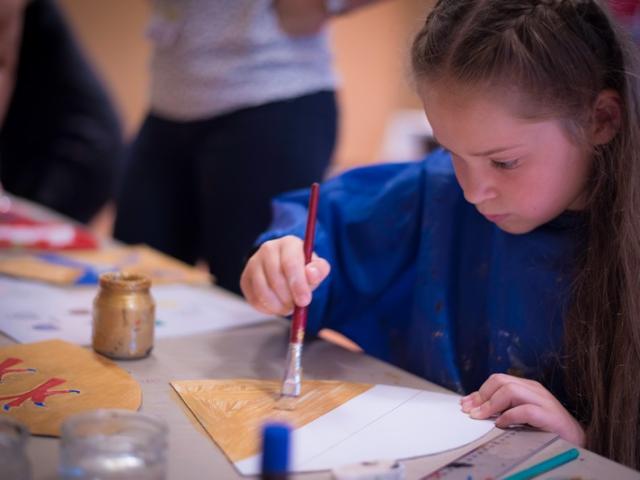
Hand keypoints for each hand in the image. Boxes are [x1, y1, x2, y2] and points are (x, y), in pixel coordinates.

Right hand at [240, 235, 330, 315]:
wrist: (286, 269)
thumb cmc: (304, 269)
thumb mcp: (317, 268)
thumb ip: (319, 270)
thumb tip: (311, 274)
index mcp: (288, 243)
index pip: (290, 263)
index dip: (298, 285)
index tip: (305, 301)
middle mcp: (268, 249)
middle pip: (275, 277)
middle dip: (288, 297)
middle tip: (297, 306)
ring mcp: (253, 263)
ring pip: (262, 290)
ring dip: (277, 305)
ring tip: (288, 307)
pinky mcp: (245, 278)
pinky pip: (254, 299)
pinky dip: (267, 309)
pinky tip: (277, 306)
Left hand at [461, 373, 585, 445]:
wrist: (577, 441)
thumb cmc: (546, 429)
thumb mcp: (520, 415)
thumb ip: (502, 408)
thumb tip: (474, 408)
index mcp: (527, 387)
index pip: (497, 380)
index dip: (478, 392)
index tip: (464, 404)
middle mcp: (534, 389)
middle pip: (501, 381)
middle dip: (482, 395)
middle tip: (470, 411)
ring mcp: (544, 401)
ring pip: (511, 390)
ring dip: (491, 404)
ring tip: (480, 417)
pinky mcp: (551, 416)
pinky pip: (526, 410)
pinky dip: (509, 416)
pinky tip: (500, 424)